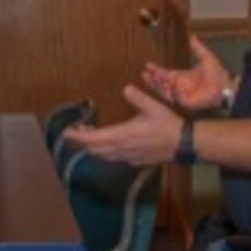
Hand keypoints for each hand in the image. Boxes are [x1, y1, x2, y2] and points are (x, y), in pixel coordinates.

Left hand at [63, 84, 186, 167]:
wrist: (184, 144)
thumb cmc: (168, 125)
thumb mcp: (153, 107)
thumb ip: (138, 98)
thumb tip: (126, 88)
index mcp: (123, 135)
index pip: (93, 139)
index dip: (77, 137)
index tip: (66, 133)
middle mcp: (122, 149)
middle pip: (94, 150)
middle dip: (82, 143)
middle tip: (75, 133)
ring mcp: (128, 158)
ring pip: (103, 156)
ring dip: (93, 148)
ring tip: (88, 137)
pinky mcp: (134, 162)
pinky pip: (113, 159)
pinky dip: (105, 153)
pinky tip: (108, 145)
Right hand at [140, 36, 230, 112]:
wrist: (224, 87)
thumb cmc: (217, 74)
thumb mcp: (206, 57)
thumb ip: (197, 48)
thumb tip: (192, 36)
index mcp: (182, 76)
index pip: (165, 73)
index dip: (156, 70)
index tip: (147, 65)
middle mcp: (179, 85)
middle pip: (161, 82)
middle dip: (152, 79)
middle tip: (143, 74)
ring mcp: (181, 94)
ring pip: (164, 90)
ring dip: (156, 85)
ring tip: (149, 79)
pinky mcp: (184, 101)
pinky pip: (173, 98)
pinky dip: (168, 93)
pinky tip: (163, 86)